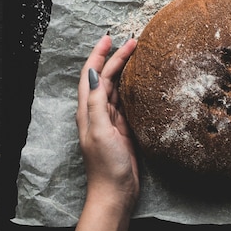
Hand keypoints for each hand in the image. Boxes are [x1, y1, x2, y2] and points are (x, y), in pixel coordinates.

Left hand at [76, 34, 138, 212]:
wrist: (116, 192)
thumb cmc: (106, 164)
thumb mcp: (99, 131)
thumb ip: (96, 103)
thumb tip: (93, 74)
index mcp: (88, 111)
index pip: (90, 75)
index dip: (98, 55)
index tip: (109, 38)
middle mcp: (98, 113)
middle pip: (105, 78)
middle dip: (116, 59)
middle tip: (133, 43)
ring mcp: (111, 121)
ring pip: (116, 89)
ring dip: (124, 71)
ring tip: (137, 56)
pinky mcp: (124, 130)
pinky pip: (127, 103)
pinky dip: (133, 89)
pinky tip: (142, 83)